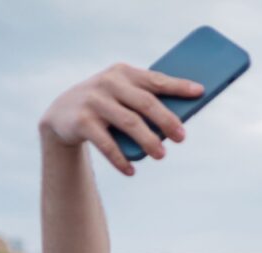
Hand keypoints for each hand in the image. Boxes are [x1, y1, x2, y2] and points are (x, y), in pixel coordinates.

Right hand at [38, 63, 203, 175]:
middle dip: (166, 120)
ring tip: (161, 155)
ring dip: (148, 140)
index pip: (155, 79)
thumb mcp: (121, 97)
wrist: (61, 114)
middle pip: (145, 103)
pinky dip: (120, 159)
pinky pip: (106, 143)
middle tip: (182, 137)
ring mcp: (94, 102)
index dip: (178, 86)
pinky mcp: (81, 122)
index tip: (200, 92)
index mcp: (123, 72)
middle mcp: (108, 83)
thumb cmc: (105, 105)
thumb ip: (143, 103)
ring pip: (128, 123)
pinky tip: (132, 170)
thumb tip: (176, 124)